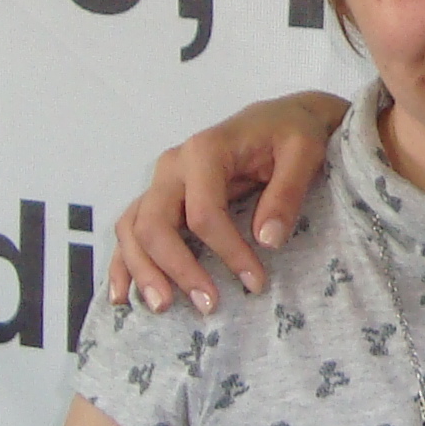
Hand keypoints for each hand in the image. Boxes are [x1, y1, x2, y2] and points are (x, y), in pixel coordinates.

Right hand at [105, 93, 349, 313]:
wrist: (280, 118)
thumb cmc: (291, 133)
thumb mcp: (303, 153)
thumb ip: (287, 193)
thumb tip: (267, 240)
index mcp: (205, 150)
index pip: (204, 213)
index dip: (228, 252)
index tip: (256, 282)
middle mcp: (173, 165)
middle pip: (155, 223)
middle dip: (177, 268)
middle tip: (207, 305)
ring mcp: (162, 182)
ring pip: (133, 229)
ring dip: (143, 271)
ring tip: (164, 307)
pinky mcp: (160, 196)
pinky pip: (129, 230)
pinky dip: (122, 262)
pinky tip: (121, 296)